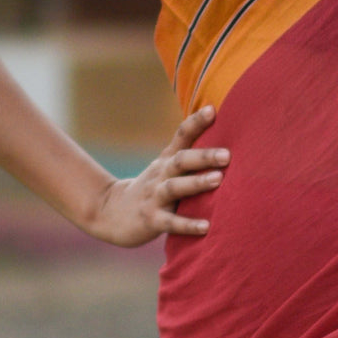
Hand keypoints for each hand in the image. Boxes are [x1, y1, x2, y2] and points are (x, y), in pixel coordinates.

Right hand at [88, 105, 229, 246]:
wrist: (111, 212)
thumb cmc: (152, 186)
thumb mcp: (166, 166)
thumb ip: (190, 154)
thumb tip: (225, 138)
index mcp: (167, 159)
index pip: (182, 135)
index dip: (196, 121)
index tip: (213, 109)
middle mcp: (161, 174)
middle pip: (181, 160)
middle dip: (204, 156)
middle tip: (227, 155)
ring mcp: (154, 197)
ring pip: (175, 187)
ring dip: (196, 183)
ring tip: (219, 179)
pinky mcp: (151, 220)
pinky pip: (170, 223)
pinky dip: (187, 225)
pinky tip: (206, 227)